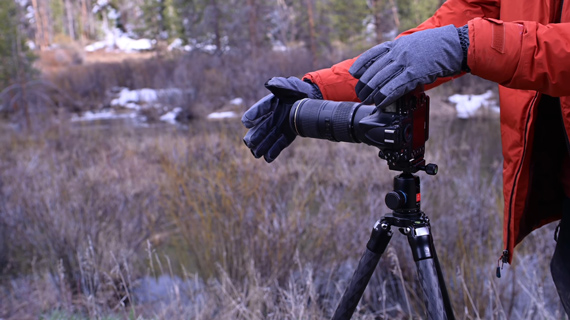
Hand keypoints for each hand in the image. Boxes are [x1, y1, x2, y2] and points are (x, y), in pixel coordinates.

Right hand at [242, 77, 320, 162]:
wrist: (311, 99)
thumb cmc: (298, 90)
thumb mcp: (290, 85)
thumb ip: (279, 84)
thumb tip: (269, 84)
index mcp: (270, 103)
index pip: (260, 109)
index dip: (253, 115)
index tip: (247, 122)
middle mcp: (271, 117)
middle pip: (260, 128)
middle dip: (254, 136)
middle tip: (249, 143)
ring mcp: (278, 127)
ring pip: (268, 138)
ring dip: (262, 146)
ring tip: (256, 154)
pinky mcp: (286, 135)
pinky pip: (279, 144)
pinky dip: (273, 151)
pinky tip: (268, 158)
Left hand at [349, 25, 466, 107]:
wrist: (456, 45)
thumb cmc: (438, 46)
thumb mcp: (414, 44)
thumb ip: (401, 53)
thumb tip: (391, 65)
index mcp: (397, 45)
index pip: (373, 53)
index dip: (362, 64)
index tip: (354, 73)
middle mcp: (398, 52)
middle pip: (374, 70)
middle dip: (365, 84)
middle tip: (360, 94)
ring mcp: (405, 63)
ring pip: (381, 80)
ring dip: (372, 93)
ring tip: (367, 101)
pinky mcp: (414, 74)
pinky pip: (395, 87)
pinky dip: (385, 97)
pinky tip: (380, 103)